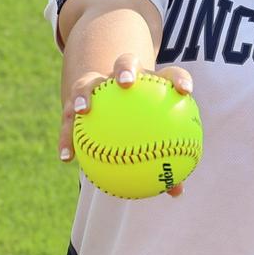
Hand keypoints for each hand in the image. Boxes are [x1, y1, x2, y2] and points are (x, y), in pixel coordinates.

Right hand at [62, 52, 193, 195]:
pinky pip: (68, 118)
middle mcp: (124, 77)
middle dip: (126, 68)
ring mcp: (98, 85)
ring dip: (84, 93)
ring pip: (89, 82)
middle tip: (125, 82)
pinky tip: (67, 158)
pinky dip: (67, 136)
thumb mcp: (154, 145)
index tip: (185, 92)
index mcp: (152, 83)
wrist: (112, 103)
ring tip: (83, 110)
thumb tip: (177, 192)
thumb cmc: (142, 128)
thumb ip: (165, 163)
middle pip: (125, 62)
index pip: (170, 75)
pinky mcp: (76, 100)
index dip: (179, 80)